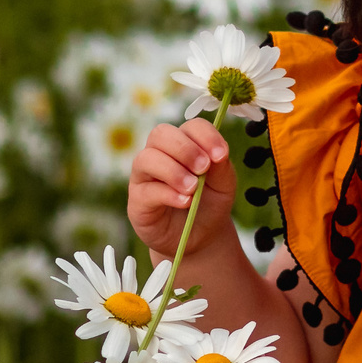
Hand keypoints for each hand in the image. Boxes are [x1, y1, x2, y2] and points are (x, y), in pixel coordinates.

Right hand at [128, 120, 237, 263]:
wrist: (200, 236)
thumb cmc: (209, 203)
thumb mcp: (224, 185)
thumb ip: (221, 167)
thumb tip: (216, 154)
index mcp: (185, 144)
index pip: (191, 126)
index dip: (206, 136)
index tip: (221, 155)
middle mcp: (160, 154)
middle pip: (161, 134)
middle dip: (185, 149)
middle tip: (203, 168)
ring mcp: (145, 175)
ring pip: (147, 158)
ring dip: (173, 171)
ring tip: (193, 188)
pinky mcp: (138, 200)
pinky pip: (146, 190)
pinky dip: (168, 194)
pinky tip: (185, 201)